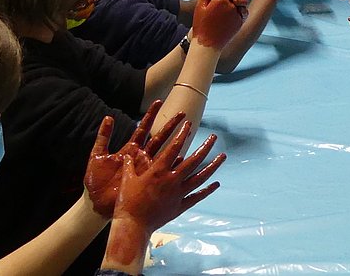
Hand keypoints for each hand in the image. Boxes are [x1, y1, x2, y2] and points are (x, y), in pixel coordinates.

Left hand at [84, 100, 185, 217]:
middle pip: (159, 137)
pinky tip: (184, 158)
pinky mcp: (148, 181)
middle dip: (170, 125)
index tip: (159, 101)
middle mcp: (141, 157)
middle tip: (182, 113)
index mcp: (130, 149)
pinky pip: (163, 172)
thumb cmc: (95, 181)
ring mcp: (146, 169)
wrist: (96, 203)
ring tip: (188, 131)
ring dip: (177, 143)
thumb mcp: (97, 156)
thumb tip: (109, 117)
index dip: (150, 115)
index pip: (143, 128)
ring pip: (165, 153)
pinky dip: (173, 165)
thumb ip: (103, 137)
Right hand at [103, 122, 224, 268]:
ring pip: (200, 177)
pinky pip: (197, 196)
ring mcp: (178, 193)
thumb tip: (128, 154)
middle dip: (205, 147)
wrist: (133, 226)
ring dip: (213, 166)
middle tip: (214, 137)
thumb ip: (130, 166)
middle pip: (194, 160)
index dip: (182, 134)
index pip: (174, 148)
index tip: (189, 124)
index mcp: (158, 171)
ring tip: (223, 156)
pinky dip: (208, 190)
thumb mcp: (126, 180)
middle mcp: (172, 180)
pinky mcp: (180, 206)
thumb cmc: (127, 202)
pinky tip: (217, 184)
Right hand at [194, 0, 247, 25]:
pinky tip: (231, 13)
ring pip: (241, 0)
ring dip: (236, 0)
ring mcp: (237, 13)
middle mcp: (231, 5)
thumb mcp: (200, 6)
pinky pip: (243, 11)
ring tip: (227, 6)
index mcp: (220, 0)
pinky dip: (239, 10)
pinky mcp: (240, 21)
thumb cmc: (201, 26)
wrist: (208, 44)